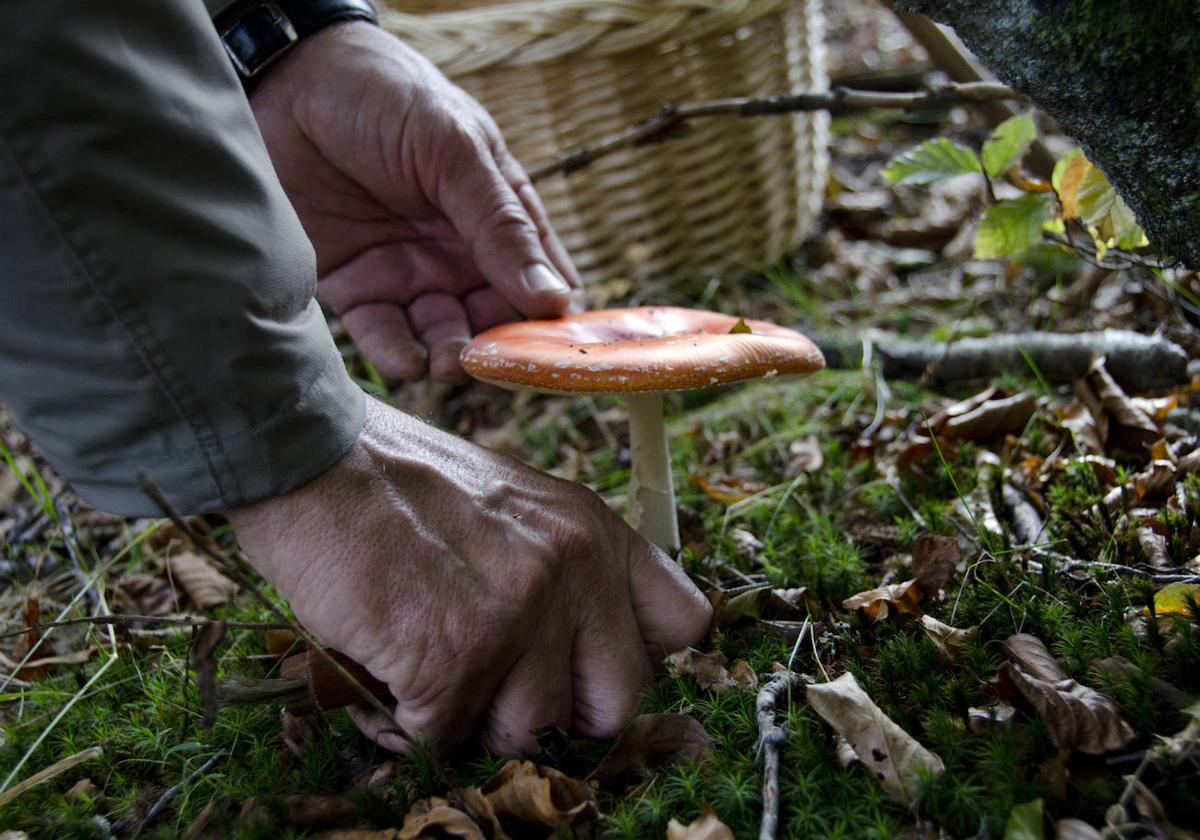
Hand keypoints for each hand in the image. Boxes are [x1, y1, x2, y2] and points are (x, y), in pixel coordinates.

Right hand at [228, 398, 711, 754]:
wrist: (313, 457)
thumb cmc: (401, 482)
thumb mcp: (517, 502)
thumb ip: (565, 565)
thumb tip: (582, 648)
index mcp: (594, 531)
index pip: (683, 624)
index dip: (633, 660)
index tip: (584, 665)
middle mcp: (573, 570)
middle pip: (617, 702)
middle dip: (556, 710)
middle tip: (498, 683)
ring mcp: (518, 615)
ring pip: (527, 732)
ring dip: (471, 715)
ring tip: (427, 661)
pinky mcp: (455, 658)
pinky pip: (444, 738)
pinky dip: (408, 718)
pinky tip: (387, 665)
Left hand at [249, 22, 581, 382]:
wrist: (284, 78)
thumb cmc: (384, 95)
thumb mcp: (455, 150)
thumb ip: (501, 224)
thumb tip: (555, 299)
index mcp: (497, 213)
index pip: (541, 279)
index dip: (553, 320)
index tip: (557, 352)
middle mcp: (459, 251)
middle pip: (494, 319)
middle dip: (499, 348)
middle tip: (495, 364)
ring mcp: (408, 271)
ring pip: (443, 335)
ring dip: (451, 357)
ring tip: (448, 362)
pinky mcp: (355, 286)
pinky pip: (383, 334)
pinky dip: (398, 355)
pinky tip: (409, 362)